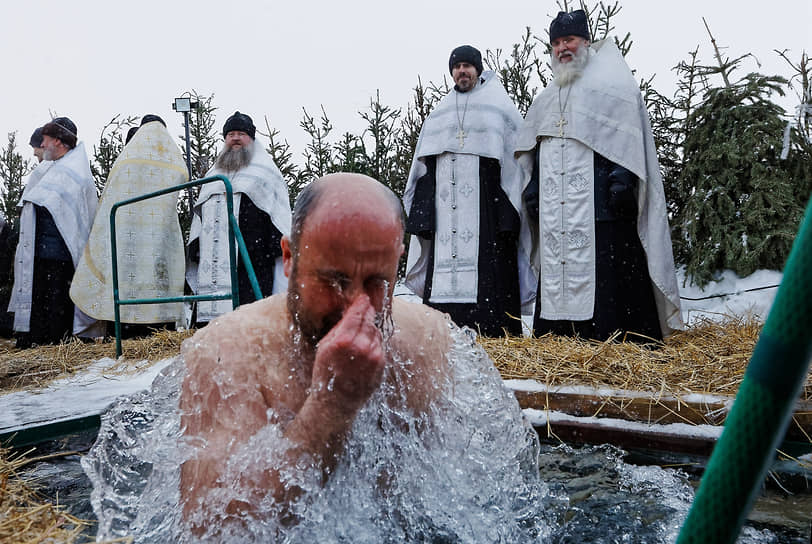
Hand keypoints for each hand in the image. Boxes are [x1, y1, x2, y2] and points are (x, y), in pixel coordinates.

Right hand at [309, 294, 384, 418]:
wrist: (336, 401)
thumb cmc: (326, 373)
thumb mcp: (324, 347)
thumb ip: (339, 328)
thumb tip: (351, 312)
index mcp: (344, 341)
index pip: (357, 314)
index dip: (361, 303)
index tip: (364, 297)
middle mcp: (361, 347)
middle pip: (369, 321)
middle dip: (367, 313)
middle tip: (366, 308)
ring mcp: (374, 356)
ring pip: (376, 332)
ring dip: (370, 329)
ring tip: (360, 334)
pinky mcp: (381, 364)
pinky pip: (380, 345)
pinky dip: (374, 342)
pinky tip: (364, 348)